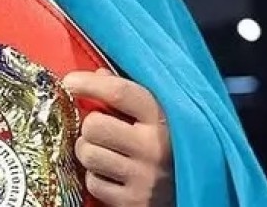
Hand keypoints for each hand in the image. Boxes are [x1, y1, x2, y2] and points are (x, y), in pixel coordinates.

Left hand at [61, 69, 173, 205]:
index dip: (88, 83)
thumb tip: (98, 74)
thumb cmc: (168, 143)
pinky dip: (95, 178)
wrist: (197, 189)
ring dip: (88, 151)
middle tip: (98, 130)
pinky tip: (110, 173)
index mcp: (161, 118)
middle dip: (89, 126)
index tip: (69, 82)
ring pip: (88, 153)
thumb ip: (128, 93)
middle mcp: (154, 147)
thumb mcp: (156, 114)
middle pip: (94, 125)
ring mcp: (144, 177)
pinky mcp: (134, 201)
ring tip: (103, 151)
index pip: (119, 92)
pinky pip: (93, 183)